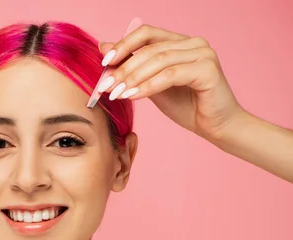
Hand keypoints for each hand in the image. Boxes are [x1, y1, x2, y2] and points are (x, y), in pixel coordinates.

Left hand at [98, 24, 246, 141]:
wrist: (215, 126)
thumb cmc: (186, 106)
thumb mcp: (151, 84)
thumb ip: (132, 66)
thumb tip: (103, 47)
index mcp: (180, 41)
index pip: (146, 33)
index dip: (123, 46)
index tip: (104, 63)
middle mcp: (193, 42)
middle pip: (150, 48)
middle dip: (123, 68)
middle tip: (106, 86)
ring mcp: (203, 53)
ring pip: (159, 61)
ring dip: (133, 78)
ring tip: (116, 94)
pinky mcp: (207, 70)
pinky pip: (170, 75)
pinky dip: (148, 86)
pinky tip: (133, 96)